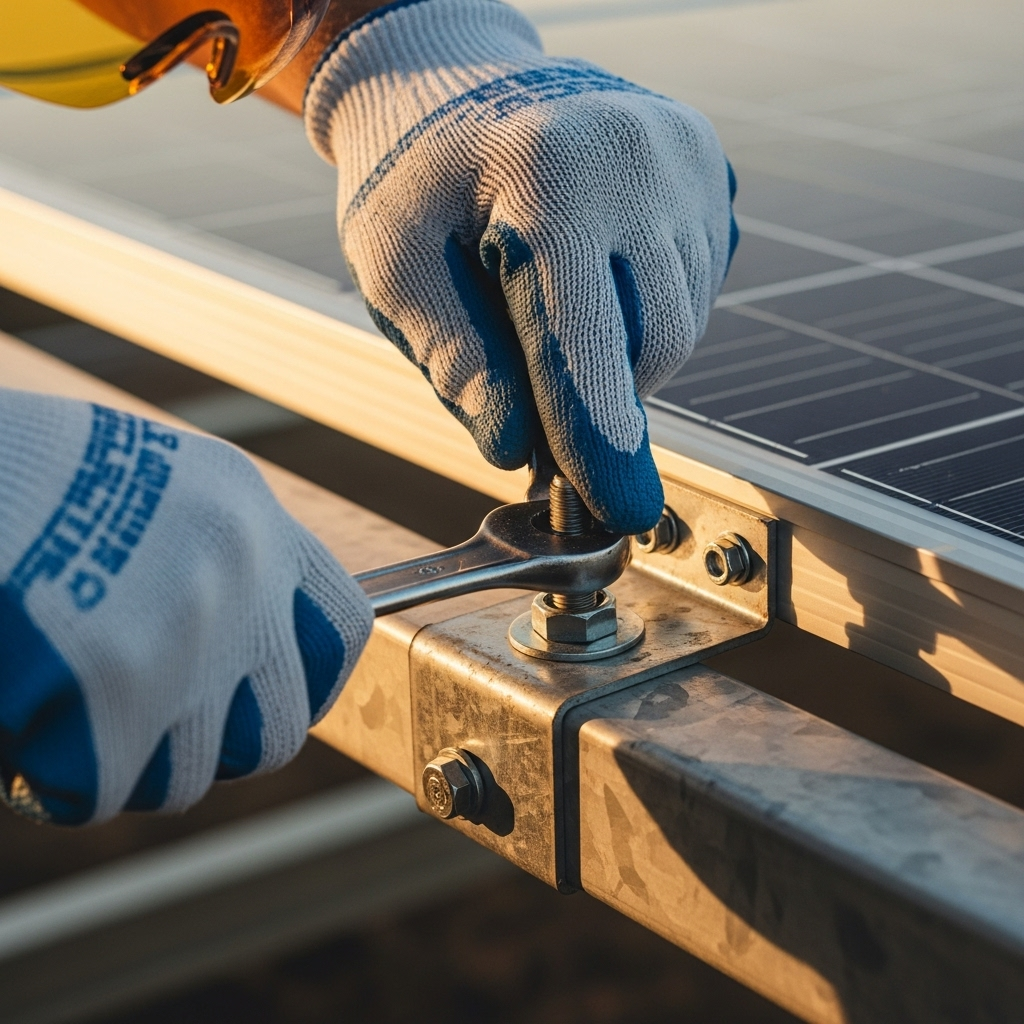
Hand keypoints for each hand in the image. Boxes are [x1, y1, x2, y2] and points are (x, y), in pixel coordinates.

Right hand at [0, 389, 372, 823]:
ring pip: (187, 774)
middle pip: (276, 729)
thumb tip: (242, 655)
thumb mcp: (157, 487)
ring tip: (75, 721)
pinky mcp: (110, 691)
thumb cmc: (28, 471)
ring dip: (130, 767)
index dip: (306, 683)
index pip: (339, 629)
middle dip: (215, 749)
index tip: (267, 702)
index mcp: (252, 518)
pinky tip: (23, 733)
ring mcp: (183, 637)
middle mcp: (239, 577)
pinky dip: (59, 778)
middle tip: (157, 734)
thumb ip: (213, 563)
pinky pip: (99, 788)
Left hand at [305, 0, 737, 532]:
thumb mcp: (394, 267)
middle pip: (651, 344)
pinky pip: (696, 283)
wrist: (455, 79)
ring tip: (556, 307)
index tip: (622, 511)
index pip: (586, 343)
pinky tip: (597, 274)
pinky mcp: (708, 165)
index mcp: (549, 177)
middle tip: (537, 387)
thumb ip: (456, 359)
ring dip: (623, 353)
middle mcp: (639, 157)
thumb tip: (515, 449)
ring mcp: (685, 157)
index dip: (598, 440)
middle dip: (599, 394)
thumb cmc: (414, 177)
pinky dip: (649, 310)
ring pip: (680, 321)